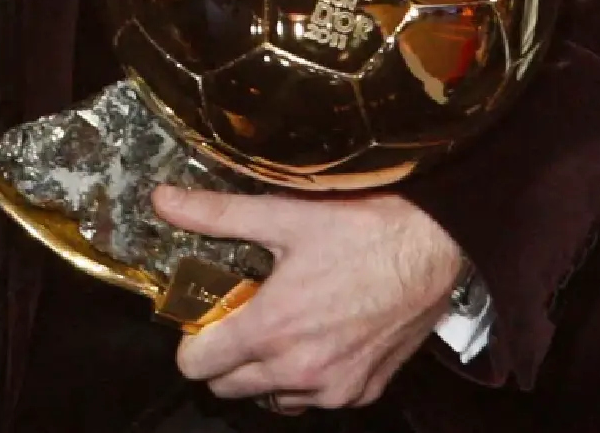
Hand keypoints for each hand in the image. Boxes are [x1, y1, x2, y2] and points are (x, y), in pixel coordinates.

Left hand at [155, 185, 465, 411]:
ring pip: (270, 398)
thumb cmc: (365, 227)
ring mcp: (333, 387)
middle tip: (252, 311)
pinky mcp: (363, 391)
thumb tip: (164, 200)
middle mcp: (298, 369)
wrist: (435, 243)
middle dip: (229, 353)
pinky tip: (326, 335)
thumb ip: (218, 215)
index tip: (215, 312)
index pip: (195, 364)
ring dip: (269, 370)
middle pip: (227, 387)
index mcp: (271, 329)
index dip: (196, 337)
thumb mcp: (286, 216)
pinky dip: (311, 377)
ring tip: (291, 322)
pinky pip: (316, 399)